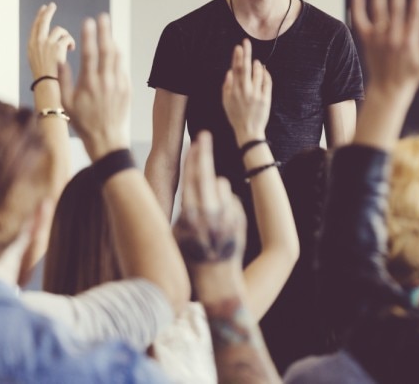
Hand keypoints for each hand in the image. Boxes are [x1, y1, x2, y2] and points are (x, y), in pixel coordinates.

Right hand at [28, 2, 74, 78]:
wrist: (48, 86)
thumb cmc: (46, 79)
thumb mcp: (38, 62)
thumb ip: (42, 49)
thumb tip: (49, 39)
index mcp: (31, 46)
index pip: (35, 27)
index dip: (40, 17)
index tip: (43, 8)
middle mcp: (36, 43)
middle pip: (42, 22)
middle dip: (48, 12)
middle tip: (52, 5)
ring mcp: (46, 44)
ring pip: (59, 30)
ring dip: (66, 36)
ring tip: (68, 46)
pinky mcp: (57, 47)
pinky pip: (67, 38)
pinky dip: (71, 43)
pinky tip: (71, 50)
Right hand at [58, 14, 129, 159]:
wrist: (107, 138)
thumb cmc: (83, 122)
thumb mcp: (67, 102)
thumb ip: (63, 80)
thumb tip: (60, 60)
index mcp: (89, 82)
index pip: (90, 52)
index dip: (89, 35)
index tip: (88, 20)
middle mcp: (106, 81)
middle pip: (107, 49)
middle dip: (105, 31)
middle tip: (103, 16)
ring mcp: (119, 84)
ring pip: (117, 57)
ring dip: (112, 42)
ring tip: (108, 31)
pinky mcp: (127, 89)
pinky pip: (122, 68)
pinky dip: (118, 57)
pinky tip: (113, 52)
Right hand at [174, 131, 246, 266]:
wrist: (215, 283)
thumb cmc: (191, 260)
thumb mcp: (180, 234)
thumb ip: (190, 208)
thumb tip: (203, 184)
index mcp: (190, 215)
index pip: (191, 178)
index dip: (194, 158)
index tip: (195, 141)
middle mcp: (208, 213)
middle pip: (206, 173)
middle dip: (204, 152)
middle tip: (204, 134)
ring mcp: (225, 215)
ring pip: (221, 186)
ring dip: (214, 188)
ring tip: (208, 210)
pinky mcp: (239, 220)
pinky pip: (232, 202)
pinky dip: (226, 205)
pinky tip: (219, 222)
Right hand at [222, 40, 271, 145]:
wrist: (248, 131)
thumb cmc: (235, 116)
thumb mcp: (226, 102)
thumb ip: (227, 85)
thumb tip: (230, 71)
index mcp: (234, 91)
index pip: (235, 70)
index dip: (237, 57)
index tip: (238, 47)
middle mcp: (245, 91)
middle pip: (245, 68)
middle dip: (246, 53)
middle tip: (246, 42)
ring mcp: (256, 94)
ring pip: (258, 73)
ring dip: (257, 65)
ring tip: (255, 61)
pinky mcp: (266, 98)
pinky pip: (267, 82)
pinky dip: (265, 74)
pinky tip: (263, 70)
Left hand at [351, 0, 418, 98]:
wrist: (389, 89)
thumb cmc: (412, 74)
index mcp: (411, 41)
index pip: (416, 13)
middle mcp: (394, 37)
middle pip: (396, 8)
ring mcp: (379, 39)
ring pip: (378, 11)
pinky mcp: (367, 41)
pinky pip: (360, 22)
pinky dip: (357, 9)